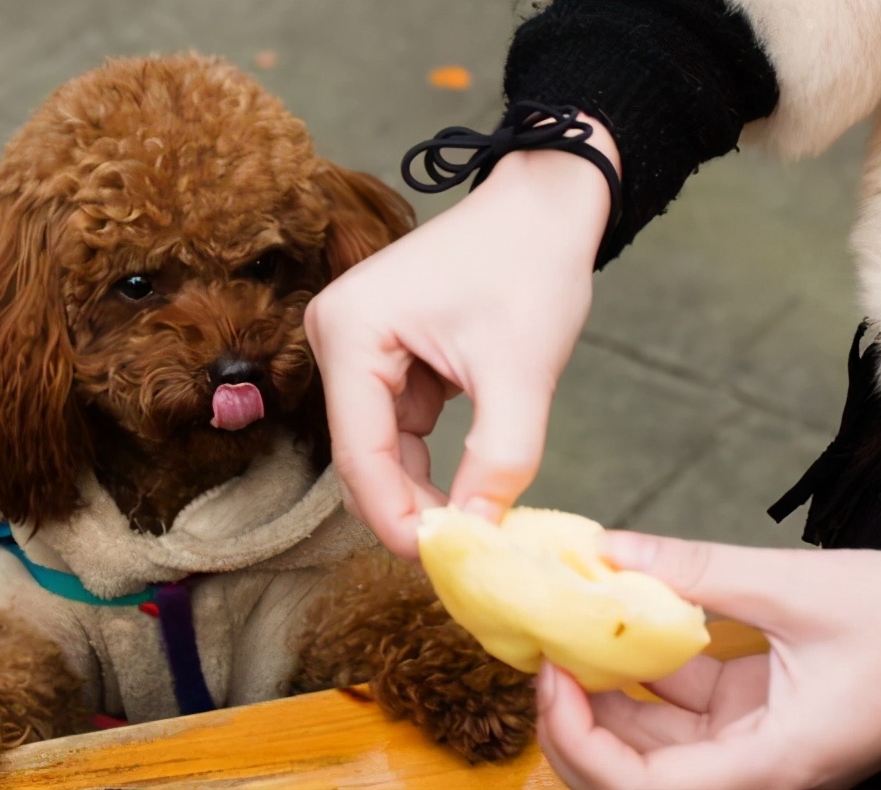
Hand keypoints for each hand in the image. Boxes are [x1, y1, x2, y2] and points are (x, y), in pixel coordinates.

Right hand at [305, 120, 616, 556]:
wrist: (546, 204)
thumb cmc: (531, 265)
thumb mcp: (521, 372)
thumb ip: (500, 460)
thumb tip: (477, 536)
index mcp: (350, 330)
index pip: (360, 452)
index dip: (395, 518)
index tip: (443, 565)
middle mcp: (334, 336)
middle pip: (361, 455)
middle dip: (409, 506)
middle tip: (464, 556)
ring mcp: (352, 345)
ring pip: (378, 447)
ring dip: (422, 485)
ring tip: (475, 520)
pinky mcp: (378, 353)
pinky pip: (396, 426)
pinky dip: (430, 457)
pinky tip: (467, 477)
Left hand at [538, 532, 880, 789]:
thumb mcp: (800, 588)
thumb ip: (699, 569)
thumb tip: (608, 547)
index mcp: (774, 764)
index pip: (649, 789)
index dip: (583, 746)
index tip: (552, 679)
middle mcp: (754, 768)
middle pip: (634, 774)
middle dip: (575, 722)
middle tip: (543, 652)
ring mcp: (749, 743)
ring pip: (647, 740)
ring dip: (599, 693)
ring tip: (564, 630)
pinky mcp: (748, 713)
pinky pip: (675, 705)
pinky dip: (637, 669)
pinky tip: (609, 623)